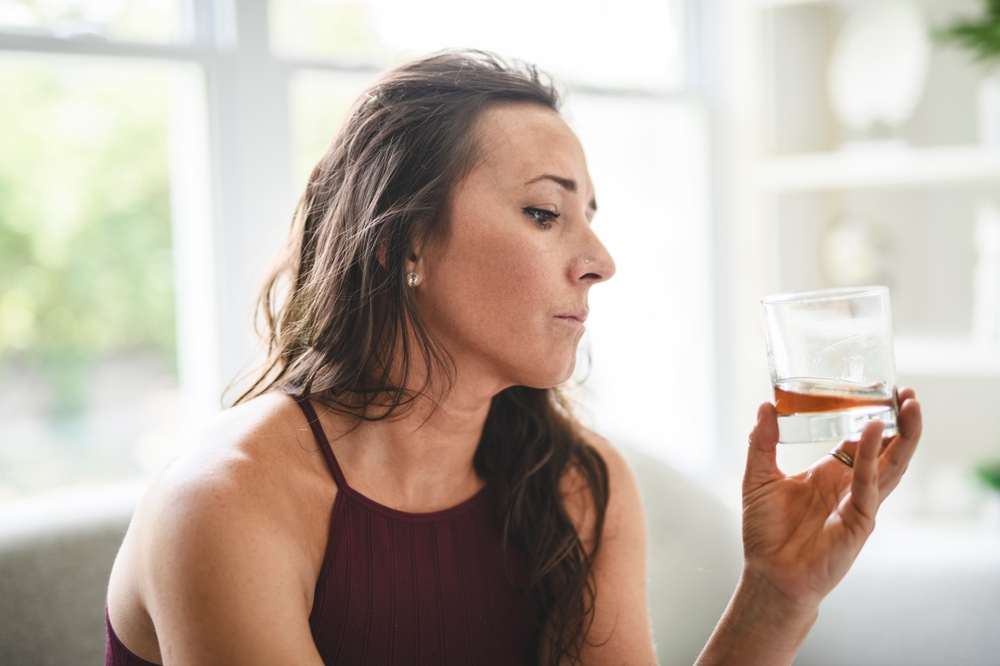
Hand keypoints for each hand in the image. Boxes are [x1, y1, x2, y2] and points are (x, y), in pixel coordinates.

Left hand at [740, 388, 921, 610]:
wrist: (768, 573)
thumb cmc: (765, 531)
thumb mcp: (758, 477)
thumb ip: (762, 441)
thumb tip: (766, 405)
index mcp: (831, 474)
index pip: (861, 439)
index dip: (873, 415)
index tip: (883, 390)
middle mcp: (850, 487)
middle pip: (886, 449)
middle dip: (901, 421)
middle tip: (907, 392)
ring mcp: (859, 504)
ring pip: (890, 465)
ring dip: (903, 435)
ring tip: (909, 406)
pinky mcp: (859, 522)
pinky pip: (868, 486)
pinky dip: (870, 459)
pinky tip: (873, 432)